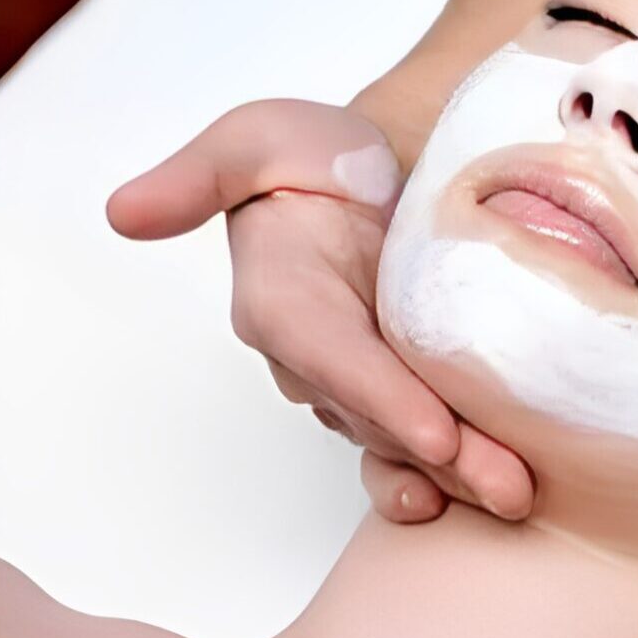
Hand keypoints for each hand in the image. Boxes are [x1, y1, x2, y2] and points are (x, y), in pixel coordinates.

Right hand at [107, 99, 533, 520]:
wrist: (375, 172)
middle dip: (441, 455)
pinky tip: (488, 497)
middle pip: (378, 416)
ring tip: (510, 497)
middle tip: (506, 486)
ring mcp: (361, 381)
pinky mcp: (402, 390)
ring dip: (460, 476)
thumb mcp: (260, 140)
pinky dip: (452, 474)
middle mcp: (316, 357)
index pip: (328, 355)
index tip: (434, 432)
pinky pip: (417, 445)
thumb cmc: (315, 157)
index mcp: (280, 299)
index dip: (377, 396)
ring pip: (403, 441)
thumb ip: (205, 174)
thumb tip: (127, 212)